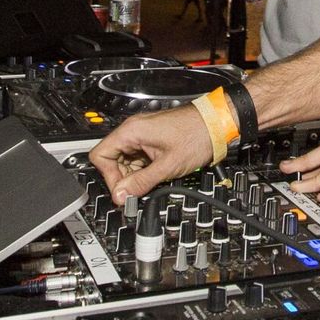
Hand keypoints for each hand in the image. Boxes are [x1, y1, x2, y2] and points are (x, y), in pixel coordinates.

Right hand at [88, 105, 214, 202]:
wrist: (219, 124)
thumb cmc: (198, 135)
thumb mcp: (168, 166)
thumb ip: (141, 182)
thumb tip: (121, 195)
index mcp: (132, 131)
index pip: (100, 156)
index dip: (109, 177)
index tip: (123, 191)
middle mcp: (134, 130)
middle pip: (112, 160)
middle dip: (123, 178)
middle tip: (138, 190)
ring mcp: (143, 134)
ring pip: (126, 160)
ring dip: (135, 175)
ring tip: (153, 180)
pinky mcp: (153, 139)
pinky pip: (139, 157)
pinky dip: (144, 169)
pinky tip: (158, 174)